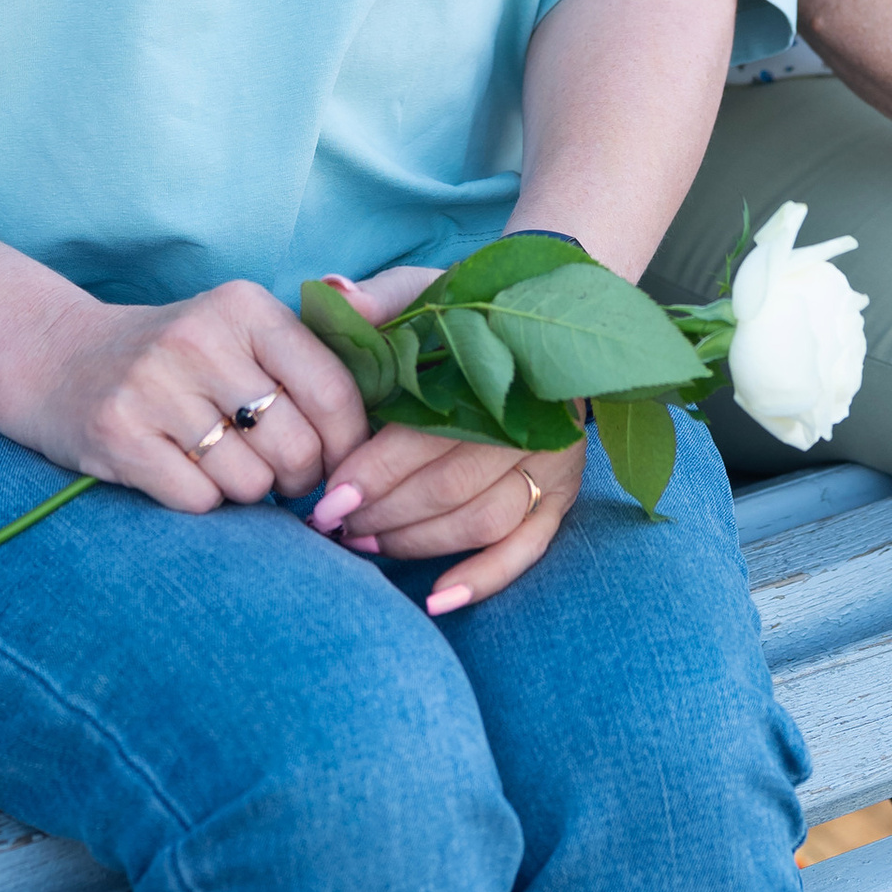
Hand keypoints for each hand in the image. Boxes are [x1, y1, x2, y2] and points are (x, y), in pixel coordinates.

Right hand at [14, 279, 370, 513]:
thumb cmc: (173, 359)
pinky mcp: (117, 434)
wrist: (56, 359)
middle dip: (299, 478)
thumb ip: (305, 363)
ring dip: (246, 493)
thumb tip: (379, 429)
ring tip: (221, 464)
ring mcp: (154, 385)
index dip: (348, 443)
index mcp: (244, 306)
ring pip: (249, 482)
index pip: (333, 389)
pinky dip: (200, 501)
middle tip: (280, 476)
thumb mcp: (237, 333)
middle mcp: (201, 338)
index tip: (341, 462)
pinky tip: (180, 472)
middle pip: (295, 446)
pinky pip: (197, 500)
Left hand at [307, 262, 585, 608]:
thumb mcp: (425, 292)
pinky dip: (485, 578)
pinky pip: (529, 547)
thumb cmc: (469, 313)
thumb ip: (381, 299)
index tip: (329, 494)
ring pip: (484, 520)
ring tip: (364, 545)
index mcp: (497, 368)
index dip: (375, 468)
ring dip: (419, 543)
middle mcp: (534, 419)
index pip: (429, 432)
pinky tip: (439, 599)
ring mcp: (554, 461)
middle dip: (385, 513)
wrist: (546, 318)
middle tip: (334, 525)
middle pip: (451, 485)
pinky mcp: (563, 494)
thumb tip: (334, 294)